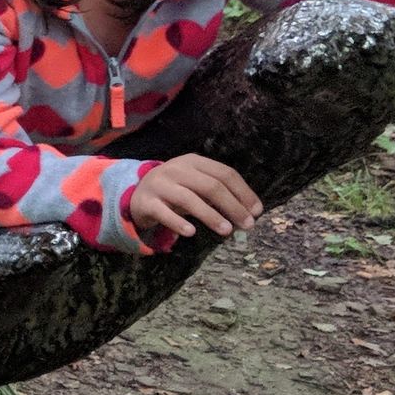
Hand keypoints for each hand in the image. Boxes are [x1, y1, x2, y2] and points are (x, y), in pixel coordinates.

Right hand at [128, 154, 262, 241]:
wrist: (138, 194)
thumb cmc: (176, 190)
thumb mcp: (196, 185)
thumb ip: (219, 194)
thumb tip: (249, 212)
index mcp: (194, 161)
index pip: (225, 174)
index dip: (243, 192)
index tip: (257, 211)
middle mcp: (176, 169)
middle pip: (211, 186)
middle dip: (233, 206)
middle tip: (247, 225)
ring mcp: (159, 184)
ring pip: (189, 199)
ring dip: (211, 216)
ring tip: (226, 231)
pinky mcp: (146, 202)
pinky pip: (164, 213)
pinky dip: (178, 222)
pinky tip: (191, 233)